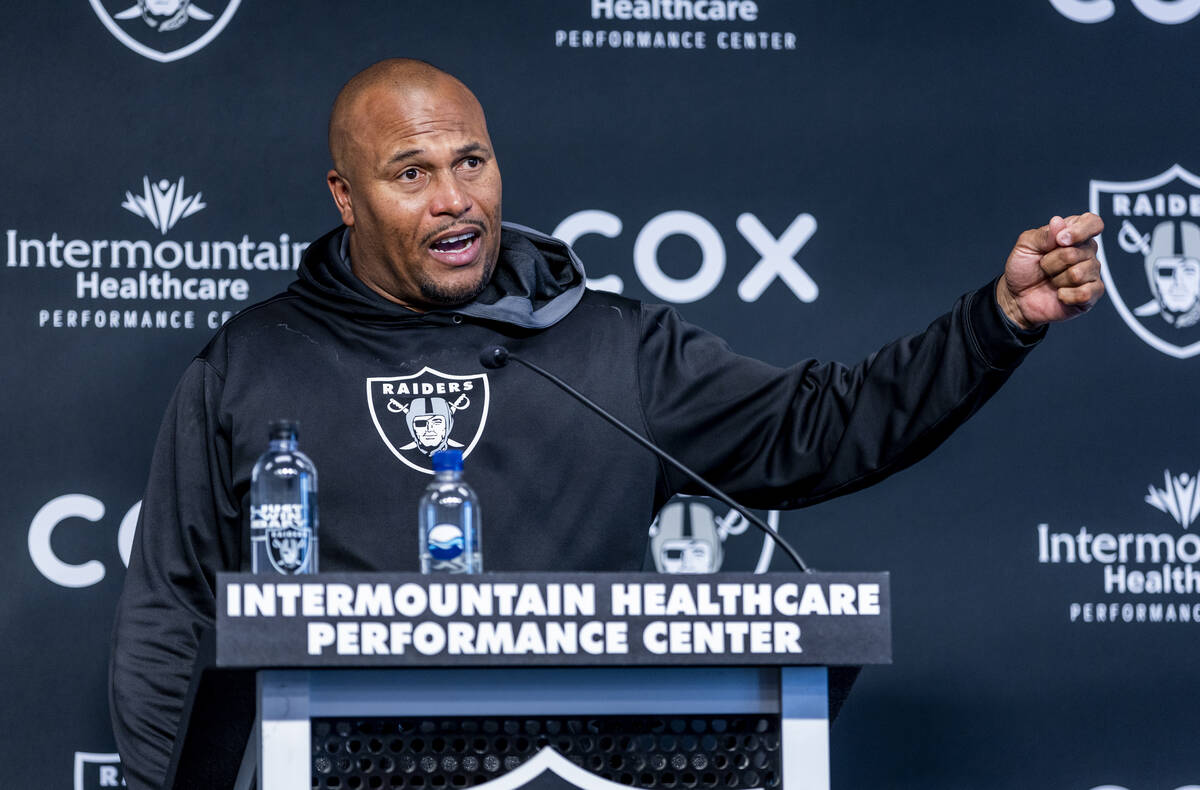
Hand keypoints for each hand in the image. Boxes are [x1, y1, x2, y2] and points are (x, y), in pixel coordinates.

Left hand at [996, 213, 1105, 328]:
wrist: (1017, 296)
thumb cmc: (1024, 268)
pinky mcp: (1091, 293)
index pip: (1092, 223)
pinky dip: (1066, 295)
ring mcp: (1091, 272)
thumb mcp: (1025, 246)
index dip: (1079, 231)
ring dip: (1057, 279)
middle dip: (1051, 262)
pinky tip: (1059, 294)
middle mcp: (1087, 251)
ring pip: (1078, 274)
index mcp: (1074, 233)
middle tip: (1044, 266)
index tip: (1061, 240)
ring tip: (1051, 280)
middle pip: (1076, 252)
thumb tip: (1059, 222)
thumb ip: (1043, 235)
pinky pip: (1085, 293)